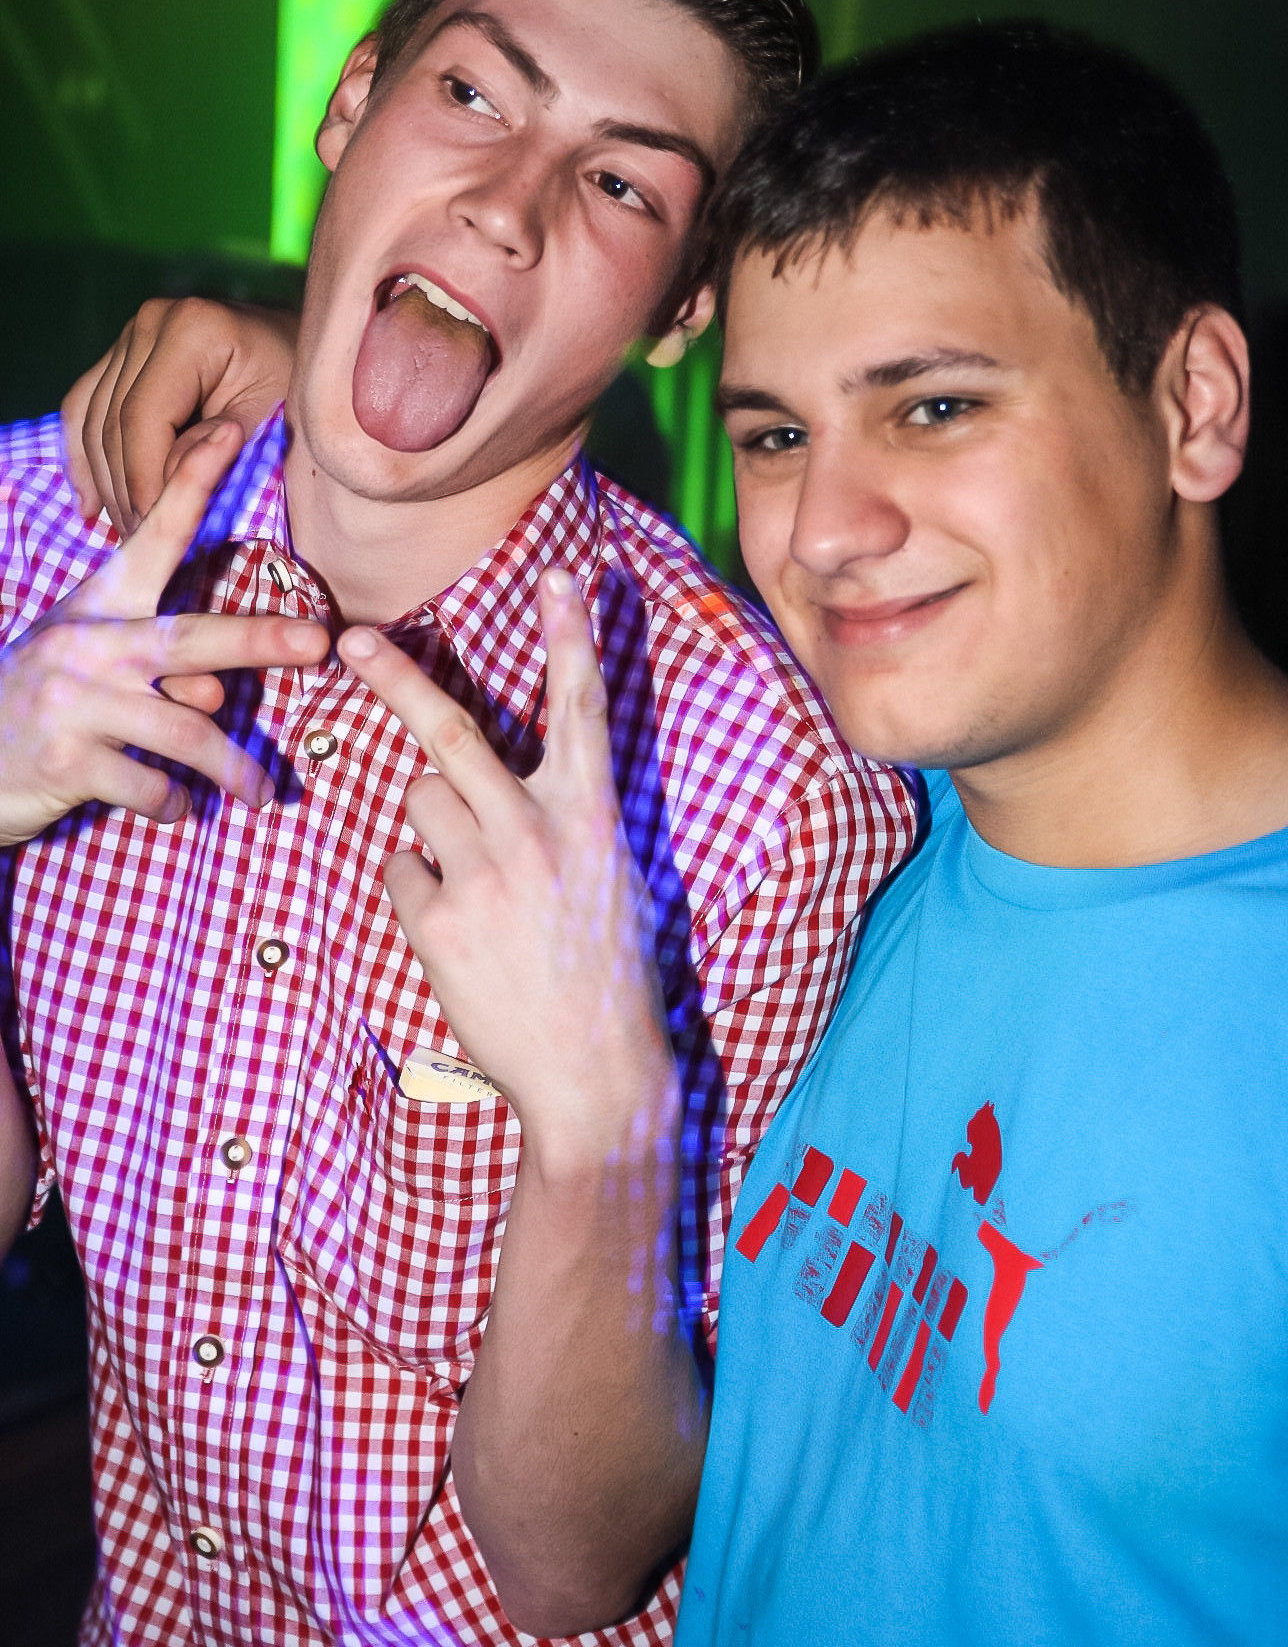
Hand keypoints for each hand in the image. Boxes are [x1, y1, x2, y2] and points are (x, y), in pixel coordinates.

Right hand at [0, 421, 329, 843]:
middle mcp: (85, 646)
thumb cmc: (42, 707)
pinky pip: (150, 784)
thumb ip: (159, 667)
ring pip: (183, 731)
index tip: (229, 434)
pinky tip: (174, 807)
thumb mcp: (89, 664)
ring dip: (232, 766)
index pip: (150, 537)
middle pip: (188, 637)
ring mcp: (72, 703)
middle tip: (316, 643)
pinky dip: (172, 802)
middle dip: (257, 639)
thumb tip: (214, 695)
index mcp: (98, 609)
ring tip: (261, 791)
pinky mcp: (64, 763)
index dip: (189, 484)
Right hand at [61, 298, 299, 532]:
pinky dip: (84, 458)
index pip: (142, 419)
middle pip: (111, 423)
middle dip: (124, 492)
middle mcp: (151, 322)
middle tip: (142, 546)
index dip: (142, 482)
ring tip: (128, 534)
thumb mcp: (273, 424)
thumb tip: (163, 485)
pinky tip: (90, 505)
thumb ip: (218, 453)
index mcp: (192, 329)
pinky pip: (84, 407)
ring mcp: (131, 334)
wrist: (303, 355)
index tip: (156, 534)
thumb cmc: (299, 390)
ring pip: (91, 421)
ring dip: (104, 484)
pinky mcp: (122, 353)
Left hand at [338, 571, 677, 1176]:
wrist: (595, 1073)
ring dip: (430, 825)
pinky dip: (421, 891)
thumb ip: (558, 818)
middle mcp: (538, 832)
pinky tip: (461, 934)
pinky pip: (402, 872)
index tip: (562, 572)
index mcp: (593, 815)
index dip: (572, 634)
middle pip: (453, 733)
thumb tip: (486, 784)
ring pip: (418, 801)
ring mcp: (485, 876)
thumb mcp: (608, 876)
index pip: (582, 706)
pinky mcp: (440, 923)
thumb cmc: (608, 972)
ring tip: (476, 884)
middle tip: (353, 639)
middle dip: (398, 678)